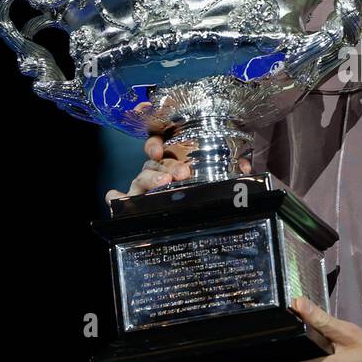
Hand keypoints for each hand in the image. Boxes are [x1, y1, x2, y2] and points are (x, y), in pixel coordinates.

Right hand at [104, 132, 251, 202]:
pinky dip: (116, 198)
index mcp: (172, 159)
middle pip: (153, 163)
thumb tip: (247, 167)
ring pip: (140, 178)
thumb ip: (231, 171)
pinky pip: (120, 201)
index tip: (161, 148)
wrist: (203, 221)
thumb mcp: (219, 178)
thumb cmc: (204, 190)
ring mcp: (143, 188)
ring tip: (165, 183)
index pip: (158, 141)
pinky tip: (115, 196)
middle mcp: (155, 171)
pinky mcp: (134, 206)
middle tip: (182, 173)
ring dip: (151, 179)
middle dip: (166, 166)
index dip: (155, 140)